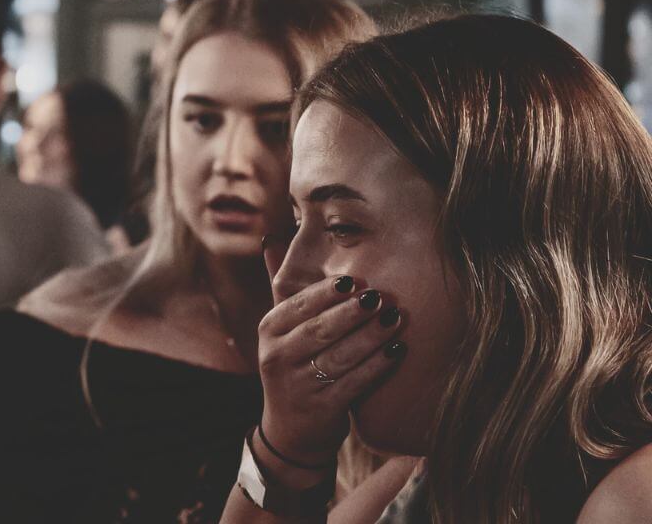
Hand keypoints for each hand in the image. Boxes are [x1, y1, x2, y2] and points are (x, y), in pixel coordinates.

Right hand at [254, 240, 406, 472]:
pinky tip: (398, 349)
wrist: (292, 428)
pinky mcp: (321, 408)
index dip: (328, 293)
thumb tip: (272, 237)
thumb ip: (281, 286)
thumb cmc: (294, 363)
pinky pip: (355, 382)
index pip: (299, 305)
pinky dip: (378, 365)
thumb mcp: (281, 328)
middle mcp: (277, 357)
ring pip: (341, 355)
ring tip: (397, 318)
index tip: (356, 280)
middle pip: (321, 329)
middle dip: (353, 312)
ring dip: (372, 335)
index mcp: (269, 329)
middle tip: (383, 297)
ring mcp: (298, 385)